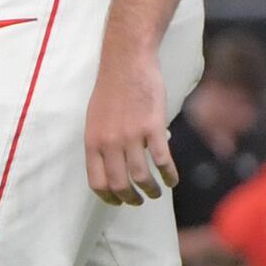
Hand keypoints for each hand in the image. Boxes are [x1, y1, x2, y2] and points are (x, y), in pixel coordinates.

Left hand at [81, 50, 176, 206]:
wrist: (127, 63)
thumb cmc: (111, 89)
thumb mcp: (95, 119)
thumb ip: (102, 143)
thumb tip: (112, 165)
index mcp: (92, 141)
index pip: (97, 182)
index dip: (109, 198)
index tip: (118, 202)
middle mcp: (109, 142)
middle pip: (119, 184)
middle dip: (131, 198)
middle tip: (139, 200)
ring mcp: (131, 136)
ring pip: (142, 177)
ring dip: (151, 190)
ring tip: (156, 192)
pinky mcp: (152, 128)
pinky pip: (163, 161)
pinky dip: (169, 175)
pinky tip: (173, 179)